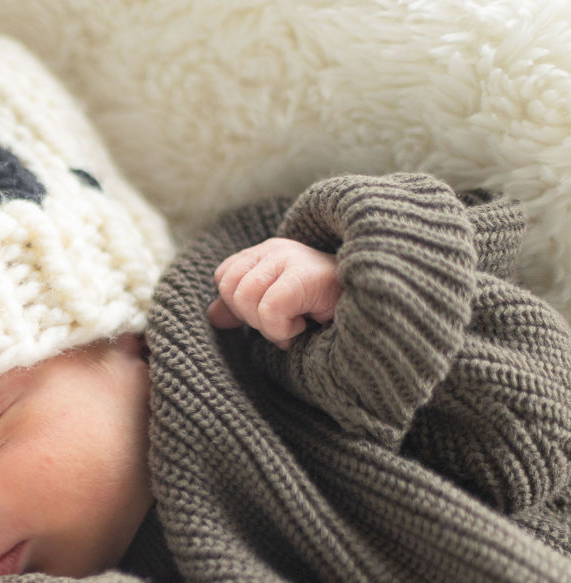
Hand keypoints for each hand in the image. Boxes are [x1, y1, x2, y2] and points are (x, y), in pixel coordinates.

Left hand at [209, 237, 340, 348]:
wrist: (376, 314)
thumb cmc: (328, 313)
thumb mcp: (278, 309)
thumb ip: (244, 308)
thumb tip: (212, 316)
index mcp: (267, 252)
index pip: (224, 275)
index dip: (238, 305)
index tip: (270, 316)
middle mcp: (277, 248)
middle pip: (229, 287)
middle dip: (251, 317)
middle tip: (284, 322)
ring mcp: (292, 257)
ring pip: (245, 298)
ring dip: (269, 325)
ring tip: (297, 323)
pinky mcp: (307, 274)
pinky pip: (269, 309)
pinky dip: (282, 330)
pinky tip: (305, 326)